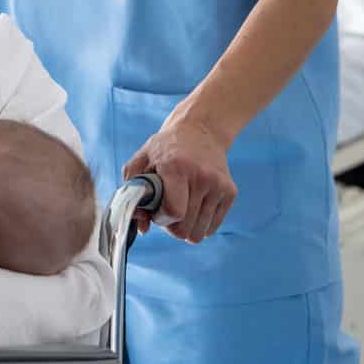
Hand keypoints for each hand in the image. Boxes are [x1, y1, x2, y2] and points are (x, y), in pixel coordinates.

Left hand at [123, 112, 236, 243]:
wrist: (200, 131)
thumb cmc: (166, 147)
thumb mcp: (142, 159)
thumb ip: (133, 192)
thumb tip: (142, 228)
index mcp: (177, 168)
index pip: (174, 212)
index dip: (161, 219)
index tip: (156, 210)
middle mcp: (202, 177)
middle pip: (185, 228)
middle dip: (171, 226)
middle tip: (166, 210)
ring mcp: (219, 185)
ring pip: (200, 232)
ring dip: (185, 227)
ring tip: (180, 208)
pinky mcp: (230, 192)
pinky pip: (212, 227)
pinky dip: (200, 224)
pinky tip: (193, 208)